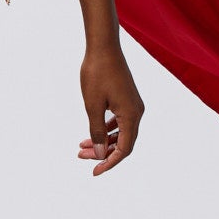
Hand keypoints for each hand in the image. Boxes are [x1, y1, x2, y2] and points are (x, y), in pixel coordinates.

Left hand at [77, 39, 142, 176]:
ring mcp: (133, 105)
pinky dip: (108, 129)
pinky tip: (95, 132)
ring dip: (104, 141)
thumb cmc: (97, 73)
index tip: (94, 171)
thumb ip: (97, 132)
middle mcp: (137, 112)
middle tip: (81, 156)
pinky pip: (121, 121)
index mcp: (131, 115)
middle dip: (103, 153)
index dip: (109, 163)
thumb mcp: (92, 105)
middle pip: (123, 143)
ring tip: (83, 146)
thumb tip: (101, 154)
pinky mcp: (128, 98)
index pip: (124, 149)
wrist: (103, 47)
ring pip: (121, 132)